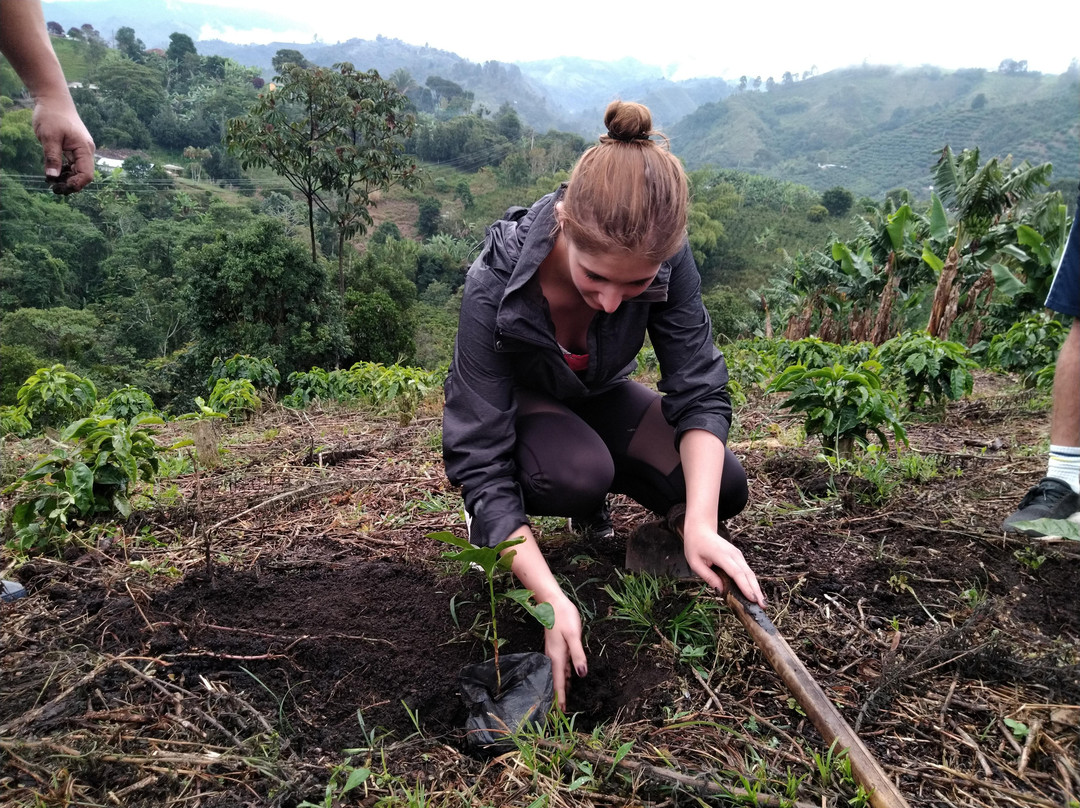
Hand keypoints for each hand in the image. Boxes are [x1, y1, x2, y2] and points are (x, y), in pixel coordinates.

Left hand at [32, 96, 94, 193]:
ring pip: (78, 171)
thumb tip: (53, 177)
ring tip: (51, 181)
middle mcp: (86, 151)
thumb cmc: (52, 115)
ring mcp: (81, 150)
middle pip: (83, 175)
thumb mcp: (49, 137)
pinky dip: (64, 171)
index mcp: (84, 149)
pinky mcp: (74, 149)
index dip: (75, 184)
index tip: (60, 187)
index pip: (86, 174)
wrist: (53, 100)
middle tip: (53, 188)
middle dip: (70, 184)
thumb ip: (52, 158)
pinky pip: (72, 165)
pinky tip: (53, 172)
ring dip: (67, 178)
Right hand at [542, 592, 586, 711]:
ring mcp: (554, 653)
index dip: (560, 698)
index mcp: (557, 657)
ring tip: (566, 702)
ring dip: (563, 688)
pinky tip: (571, 680)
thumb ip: (578, 655)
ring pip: (559, 675)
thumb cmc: (563, 617)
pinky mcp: (557, 648)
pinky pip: (561, 667)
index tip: (561, 715)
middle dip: (559, 697)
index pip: (560, 682)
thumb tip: (581, 674)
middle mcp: (553, 658)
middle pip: (557, 682)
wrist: (552, 602)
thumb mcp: (573, 635)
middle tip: (562, 715)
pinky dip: (565, 677)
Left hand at [682, 522, 765, 607]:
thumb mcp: (694, 562)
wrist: (701, 529)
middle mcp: (733, 554)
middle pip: (748, 574)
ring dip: (756, 588)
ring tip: (762, 603)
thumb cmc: (695, 545)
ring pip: (750, 573)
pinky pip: (746, 571)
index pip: (736, 573)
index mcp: (721, 555)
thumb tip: (720, 590)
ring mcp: (737, 555)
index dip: (745, 586)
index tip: (752, 598)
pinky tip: (755, 593)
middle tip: (762, 606)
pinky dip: (752, 582)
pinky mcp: (738, 557)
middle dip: (756, 590)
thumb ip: (708, 576)